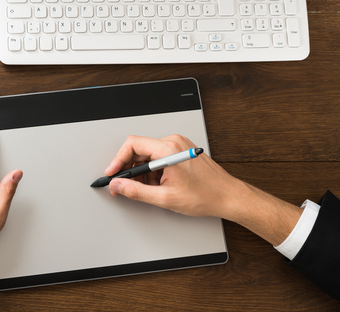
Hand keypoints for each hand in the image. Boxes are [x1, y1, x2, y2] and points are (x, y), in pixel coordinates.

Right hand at [105, 134, 243, 219]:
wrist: (227, 196)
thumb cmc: (205, 195)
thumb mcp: (165, 197)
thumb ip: (136, 191)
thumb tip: (119, 185)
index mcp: (168, 149)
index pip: (132, 145)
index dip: (118, 160)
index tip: (112, 173)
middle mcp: (173, 142)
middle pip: (139, 149)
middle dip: (130, 169)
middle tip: (124, 185)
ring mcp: (179, 145)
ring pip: (148, 153)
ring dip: (143, 172)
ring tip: (151, 189)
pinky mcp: (181, 150)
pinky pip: (159, 155)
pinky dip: (154, 170)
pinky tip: (160, 184)